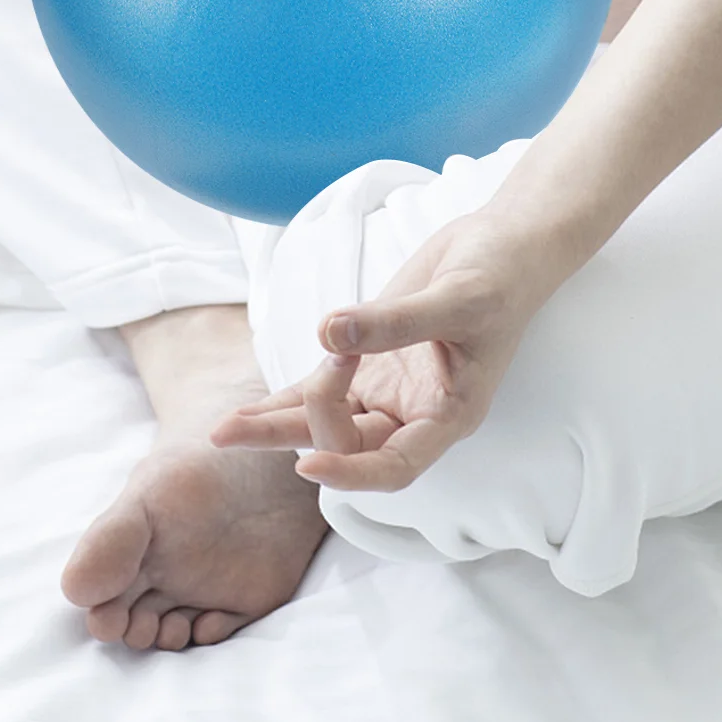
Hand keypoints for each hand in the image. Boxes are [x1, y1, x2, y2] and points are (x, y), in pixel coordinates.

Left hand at [211, 209, 566, 490]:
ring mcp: (387, 390)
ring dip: (276, 427)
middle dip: (302, 431)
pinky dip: (283, 400)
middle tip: (266, 404)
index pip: (397, 465)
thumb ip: (395, 321)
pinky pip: (317, 391)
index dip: (353, 473)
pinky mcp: (366, 363)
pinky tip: (246, 411)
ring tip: (221, 433)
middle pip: (348, 444)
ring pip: (325, 422)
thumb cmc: (497, 278)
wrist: (500, 248)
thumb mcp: (456, 298)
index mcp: (449, 415)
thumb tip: (327, 332)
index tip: (307, 464)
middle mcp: (413, 413)